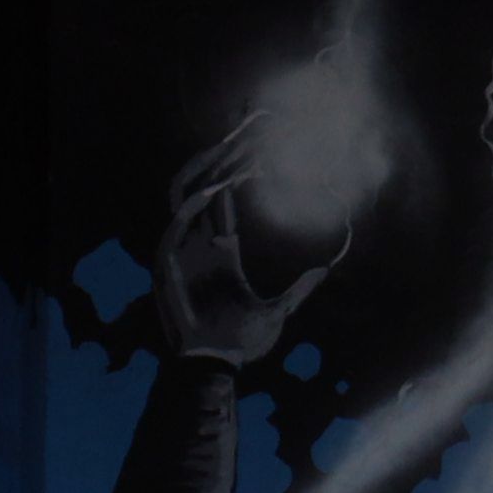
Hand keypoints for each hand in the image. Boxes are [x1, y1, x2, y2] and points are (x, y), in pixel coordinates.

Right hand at [148, 142, 343, 367]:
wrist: (217, 367)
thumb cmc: (242, 343)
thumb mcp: (278, 312)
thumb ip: (299, 290)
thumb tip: (324, 270)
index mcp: (222, 249)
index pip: (224, 195)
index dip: (236, 165)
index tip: (256, 138)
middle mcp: (199, 243)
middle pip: (204, 185)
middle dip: (221, 154)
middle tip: (246, 125)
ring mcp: (182, 252)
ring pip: (183, 196)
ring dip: (204, 170)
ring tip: (228, 147)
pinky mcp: (168, 266)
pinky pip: (174, 227)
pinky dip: (192, 208)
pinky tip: (216, 190)